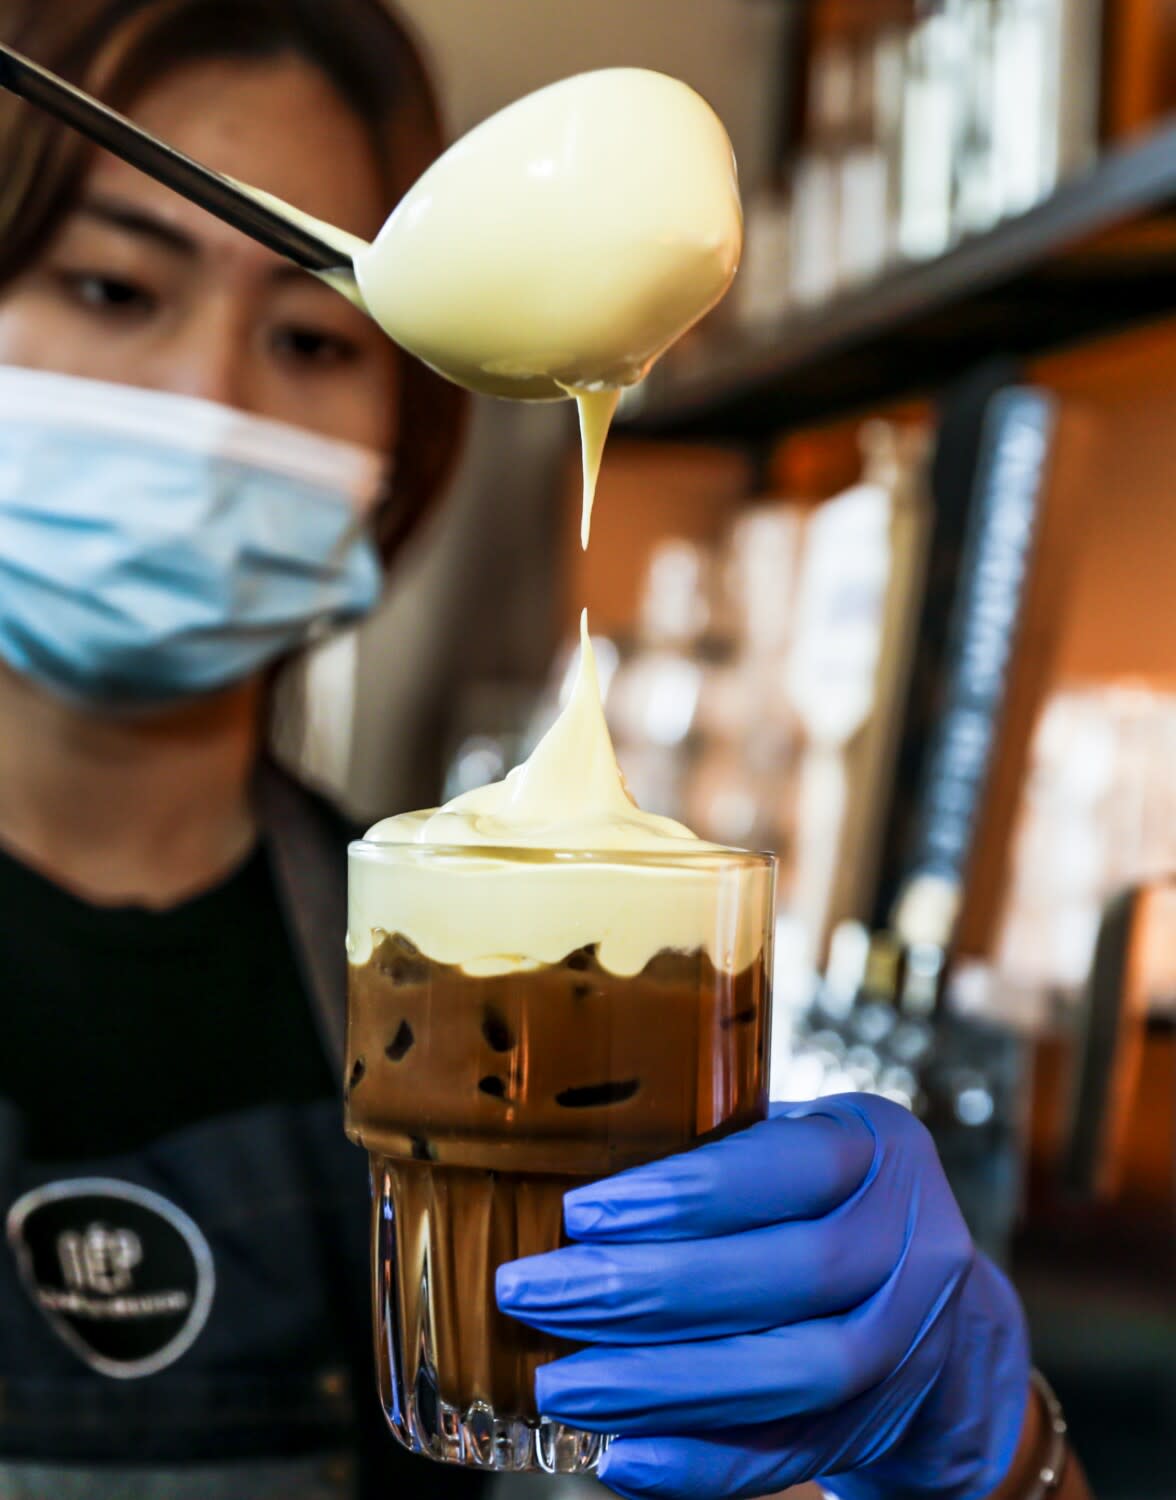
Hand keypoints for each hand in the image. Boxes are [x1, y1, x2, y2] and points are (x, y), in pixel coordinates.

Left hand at [496, 1095, 1029, 1499]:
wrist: (950, 1313)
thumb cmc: (831, 1198)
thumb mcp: (803, 1138)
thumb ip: (723, 1142)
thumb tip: (566, 1153)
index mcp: (878, 1149)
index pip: (788, 1168)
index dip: (686, 1194)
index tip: (582, 1212)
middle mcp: (910, 1245)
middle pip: (784, 1277)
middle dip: (645, 1291)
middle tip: (532, 1291)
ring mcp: (905, 1345)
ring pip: (787, 1375)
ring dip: (660, 1385)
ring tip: (556, 1384)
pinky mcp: (878, 1424)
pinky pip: (789, 1453)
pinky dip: (702, 1464)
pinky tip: (619, 1457)